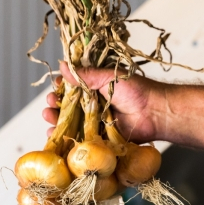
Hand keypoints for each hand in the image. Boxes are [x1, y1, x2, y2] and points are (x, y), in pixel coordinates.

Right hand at [42, 62, 164, 142]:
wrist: (154, 113)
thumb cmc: (136, 91)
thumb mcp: (107, 78)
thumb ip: (84, 75)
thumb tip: (62, 65)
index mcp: (95, 87)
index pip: (71, 87)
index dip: (60, 88)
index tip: (55, 88)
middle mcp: (93, 104)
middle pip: (67, 106)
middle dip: (54, 106)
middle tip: (49, 105)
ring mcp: (95, 122)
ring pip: (71, 123)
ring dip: (57, 121)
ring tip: (49, 120)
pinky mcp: (99, 138)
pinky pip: (80, 139)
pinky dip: (67, 139)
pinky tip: (55, 136)